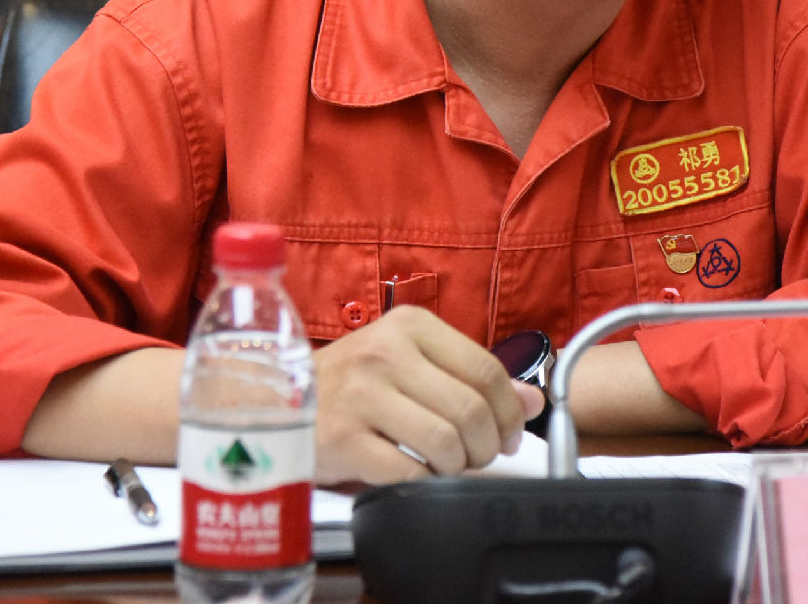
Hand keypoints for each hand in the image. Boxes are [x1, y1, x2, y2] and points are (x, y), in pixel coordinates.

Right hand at [314, 306, 543, 485]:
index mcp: (410, 326)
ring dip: (458, 467)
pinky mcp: (343, 439)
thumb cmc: (350, 383)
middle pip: (470, 410)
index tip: (510, 433)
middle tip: (480, 457)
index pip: (486, 370)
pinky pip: (408, 472)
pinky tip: (417, 475)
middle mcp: (385, 354)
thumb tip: (533, 401)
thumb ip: (472, 377)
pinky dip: (424, 483)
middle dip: (487, 446)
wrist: (274, 401)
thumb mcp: (411, 363)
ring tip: (448, 466)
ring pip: (445, 444)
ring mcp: (361, 396)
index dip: (509, 411)